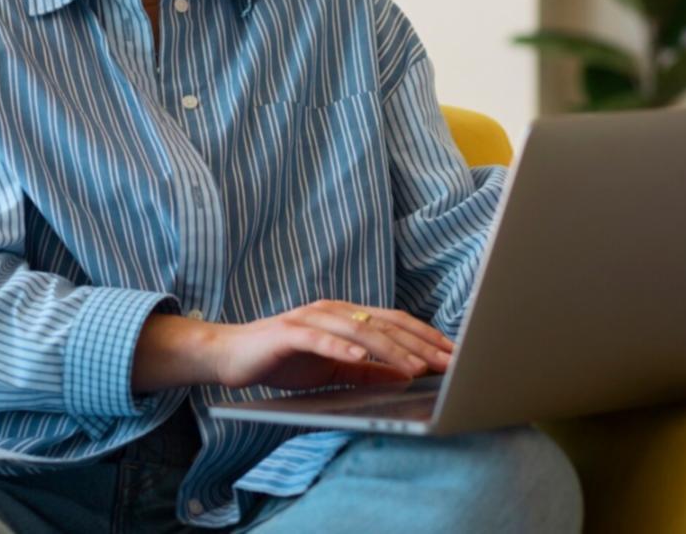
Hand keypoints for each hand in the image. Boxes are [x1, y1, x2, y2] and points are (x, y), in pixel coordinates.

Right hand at [207, 300, 453, 391]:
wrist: (231, 355)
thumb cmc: (282, 361)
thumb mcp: (333, 369)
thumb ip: (367, 370)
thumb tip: (407, 375)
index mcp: (345, 316)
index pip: (394, 323)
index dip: (425, 337)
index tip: (454, 353)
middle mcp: (332, 310)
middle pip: (384, 324)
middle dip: (420, 344)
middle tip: (449, 361)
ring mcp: (309, 318)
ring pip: (358, 330)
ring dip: (390, 349)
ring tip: (416, 366)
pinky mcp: (287, 333)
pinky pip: (318, 338)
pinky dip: (340, 347)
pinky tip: (358, 357)